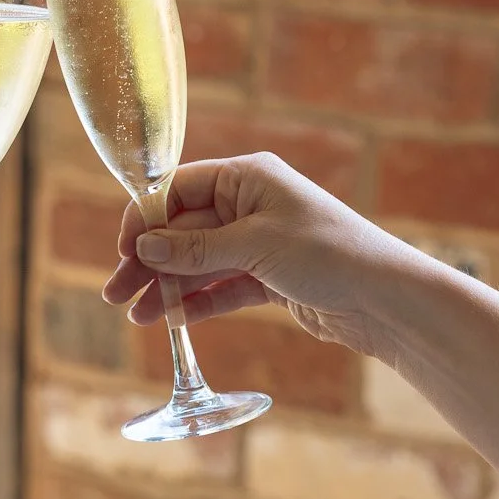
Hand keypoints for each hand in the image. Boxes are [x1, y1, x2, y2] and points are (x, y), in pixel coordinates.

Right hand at [102, 154, 416, 361]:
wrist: (384, 299)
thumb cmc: (328, 255)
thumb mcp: (256, 245)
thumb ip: (196, 248)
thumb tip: (145, 249)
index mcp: (247, 177)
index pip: (178, 189)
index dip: (145, 220)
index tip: (123, 252)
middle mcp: (250, 205)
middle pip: (182, 229)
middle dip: (148, 261)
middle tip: (114, 293)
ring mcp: (259, 242)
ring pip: (198, 263)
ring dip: (166, 287)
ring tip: (137, 316)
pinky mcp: (268, 278)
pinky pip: (220, 287)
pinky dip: (196, 302)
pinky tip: (172, 320)